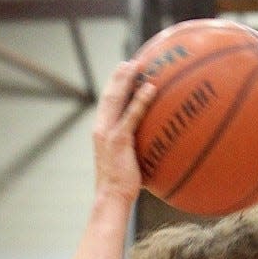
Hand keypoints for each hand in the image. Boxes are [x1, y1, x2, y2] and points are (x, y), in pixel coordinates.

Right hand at [92, 60, 154, 204]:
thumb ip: (136, 151)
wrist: (111, 197)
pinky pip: (131, 116)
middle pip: (108, 95)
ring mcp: (108, 133)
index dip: (114, 87)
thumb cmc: (123, 186)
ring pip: (115, 99)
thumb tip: (156, 148)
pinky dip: (140, 100)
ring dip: (126, 80)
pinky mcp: (118, 140)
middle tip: (130, 62)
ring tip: (137, 65)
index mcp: (102, 132)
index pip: (107, 104)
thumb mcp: (129, 165)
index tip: (123, 73)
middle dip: (118, 76)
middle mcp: (101, 128)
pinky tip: (151, 89)